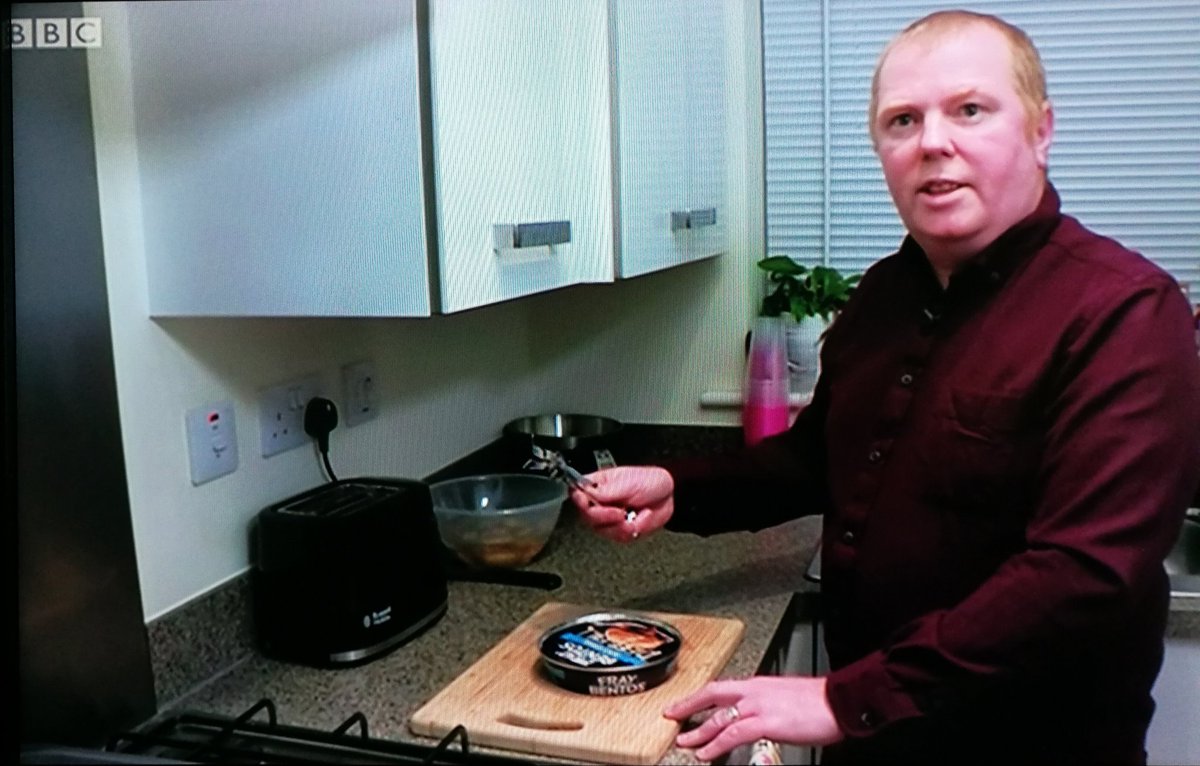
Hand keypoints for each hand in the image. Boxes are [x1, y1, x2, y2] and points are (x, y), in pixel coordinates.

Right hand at [567, 466, 673, 542]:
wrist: (669, 495)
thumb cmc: (650, 481)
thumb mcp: (627, 481)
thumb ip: (604, 491)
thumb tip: (582, 493)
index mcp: (598, 485)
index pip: (578, 494)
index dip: (580, 501)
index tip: (587, 503)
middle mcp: (600, 502)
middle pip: (587, 516)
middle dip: (604, 517)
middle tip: (619, 512)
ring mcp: (610, 517)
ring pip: (602, 530)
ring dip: (620, 526)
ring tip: (632, 515)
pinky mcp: (620, 530)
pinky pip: (618, 537)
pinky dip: (631, 531)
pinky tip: (638, 519)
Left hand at [664, 676, 843, 761]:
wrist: (841, 701)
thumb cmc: (820, 702)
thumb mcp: (786, 698)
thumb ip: (766, 706)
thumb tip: (756, 717)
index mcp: (759, 684)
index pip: (721, 687)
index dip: (700, 695)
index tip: (686, 701)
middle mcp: (754, 691)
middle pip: (712, 694)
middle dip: (688, 705)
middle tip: (671, 715)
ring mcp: (758, 705)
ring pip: (718, 717)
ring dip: (698, 731)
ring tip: (685, 742)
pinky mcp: (765, 722)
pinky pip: (733, 733)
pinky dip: (716, 744)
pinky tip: (706, 753)